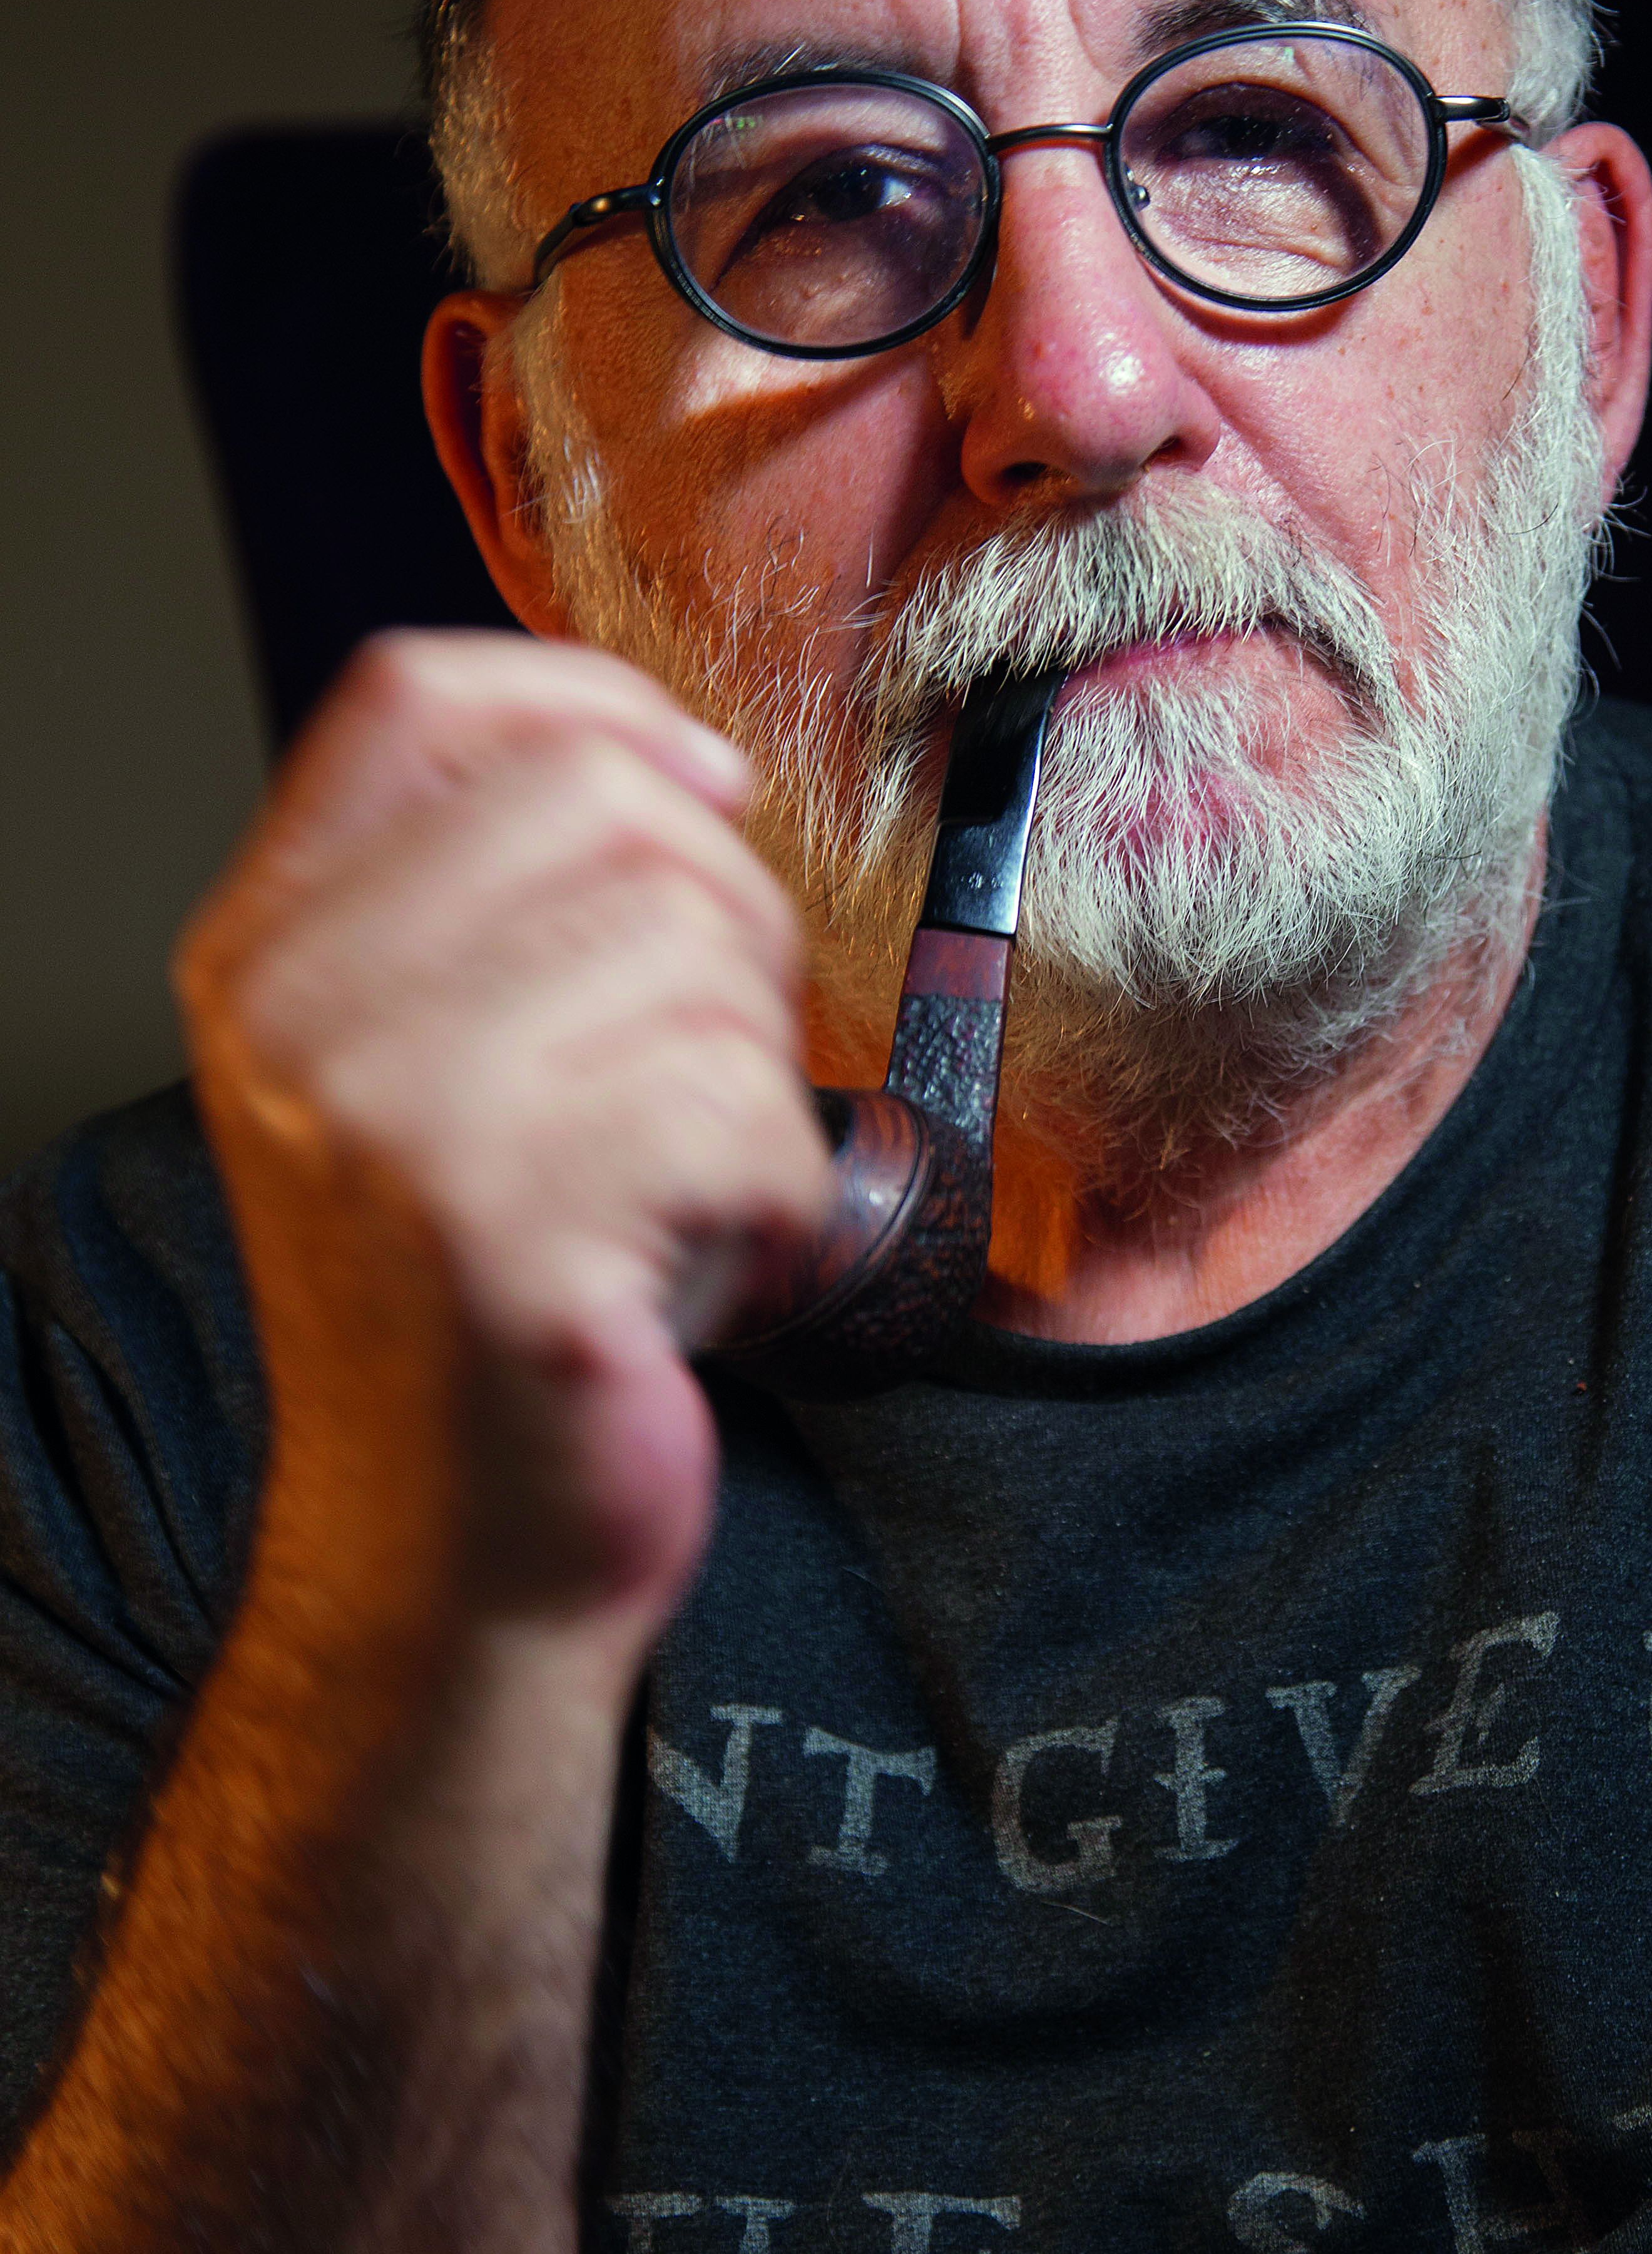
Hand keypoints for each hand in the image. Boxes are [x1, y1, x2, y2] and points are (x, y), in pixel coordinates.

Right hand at [175, 632, 832, 1673]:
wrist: (451, 1558)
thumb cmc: (492, 1302)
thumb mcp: (432, 1066)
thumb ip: (498, 900)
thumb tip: (680, 759)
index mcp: (266, 952)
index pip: (417, 695)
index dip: (597, 706)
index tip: (700, 793)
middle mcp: (301, 1018)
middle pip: (607, 805)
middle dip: (727, 925)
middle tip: (708, 1066)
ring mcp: (392, 1126)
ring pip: (701, 952)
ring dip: (756, 1078)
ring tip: (685, 1187)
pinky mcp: (510, 1237)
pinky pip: (746, 1108)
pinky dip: (783, 1194)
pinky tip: (711, 1265)